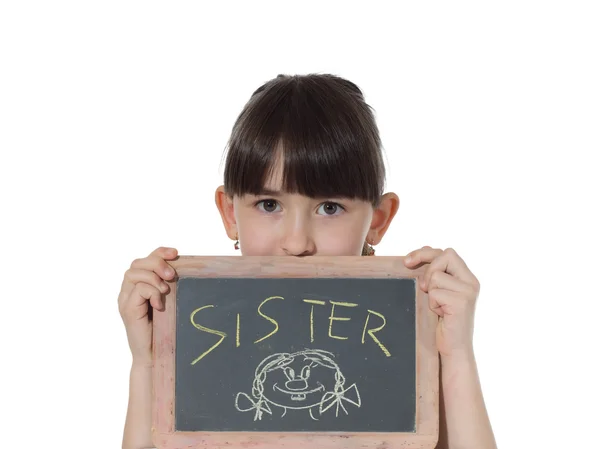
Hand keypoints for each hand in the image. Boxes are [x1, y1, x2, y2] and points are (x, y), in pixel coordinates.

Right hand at [118, 246, 177, 363]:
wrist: (155, 355)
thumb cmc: (165, 329)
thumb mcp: (170, 302)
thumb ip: (170, 286)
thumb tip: (183, 268)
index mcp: (138, 286)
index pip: (145, 259)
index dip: (159, 252)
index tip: (176, 253)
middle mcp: (128, 291)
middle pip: (137, 263)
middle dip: (157, 263)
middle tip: (172, 275)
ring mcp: (125, 300)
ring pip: (133, 273)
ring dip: (153, 277)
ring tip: (166, 290)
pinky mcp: (127, 310)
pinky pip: (137, 289)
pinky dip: (151, 292)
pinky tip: (160, 304)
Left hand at [404, 246, 479, 358]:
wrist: (453, 349)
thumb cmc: (443, 322)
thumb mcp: (438, 292)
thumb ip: (435, 273)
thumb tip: (423, 249)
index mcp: (467, 277)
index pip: (447, 252)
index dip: (426, 253)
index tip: (407, 261)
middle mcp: (471, 282)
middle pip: (445, 255)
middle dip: (426, 263)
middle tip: (417, 277)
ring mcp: (468, 291)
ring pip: (435, 275)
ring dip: (430, 292)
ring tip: (438, 307)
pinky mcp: (461, 302)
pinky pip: (435, 292)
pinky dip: (432, 304)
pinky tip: (441, 314)